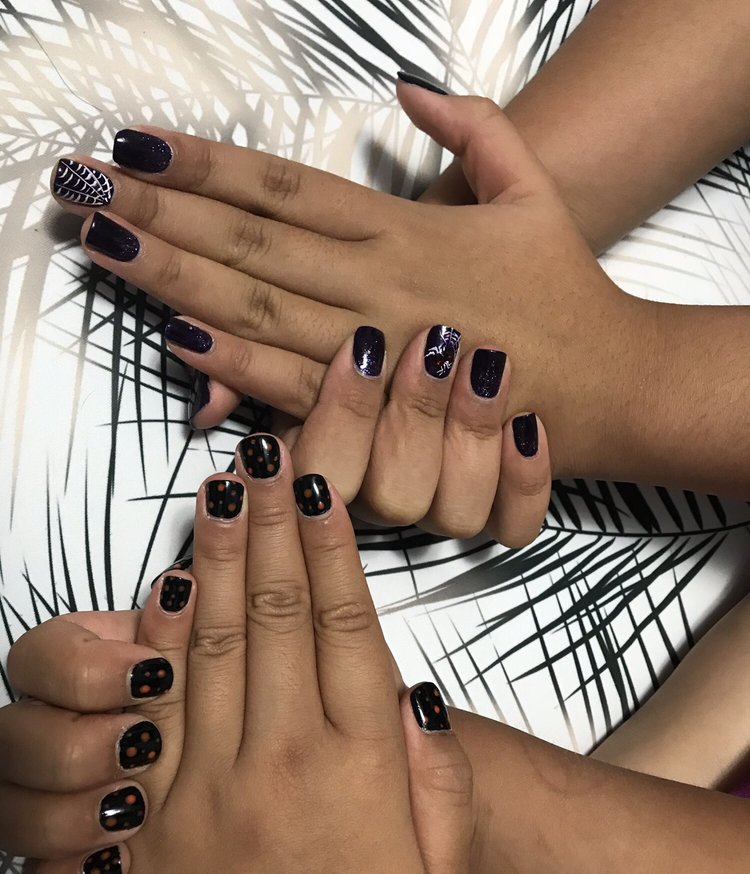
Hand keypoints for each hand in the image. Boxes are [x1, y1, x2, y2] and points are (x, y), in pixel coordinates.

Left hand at [4, 439, 473, 873]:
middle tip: (262, 460)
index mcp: (360, 768)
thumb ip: (445, 778)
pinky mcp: (154, 814)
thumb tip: (418, 691)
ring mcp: (211, 784)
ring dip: (216, 559)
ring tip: (217, 494)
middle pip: (276, 616)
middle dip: (269, 526)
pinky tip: (163, 588)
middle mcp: (285, 760)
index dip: (330, 549)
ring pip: (214, 645)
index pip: (345, 629)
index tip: (320, 493)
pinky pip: (154, 712)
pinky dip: (157, 643)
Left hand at [51, 88, 645, 481]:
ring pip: (260, 308)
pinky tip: (176, 341)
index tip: (140, 146)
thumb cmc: (565, 292)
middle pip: (254, 243)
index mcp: (407, 229)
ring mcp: (375, 349)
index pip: (288, 187)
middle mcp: (380, 284)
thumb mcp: (534, 190)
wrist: (608, 387)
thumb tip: (407, 87)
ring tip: (109, 249)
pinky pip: (297, 385)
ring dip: (178, 279)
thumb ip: (477, 128)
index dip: (209, 166)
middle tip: (88, 190)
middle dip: (165, 215)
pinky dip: (234, 364)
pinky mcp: (382, 410)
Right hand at [177, 324, 550, 544]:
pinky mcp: (509, 505)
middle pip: (393, 493)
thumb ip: (255, 375)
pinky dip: (526, 479)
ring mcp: (455, 500)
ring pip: (457, 509)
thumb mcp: (323, 346)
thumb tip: (208, 404)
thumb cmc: (394, 343)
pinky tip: (529, 423)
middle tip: (433, 341)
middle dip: (409, 421)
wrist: (508, 345)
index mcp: (346, 460)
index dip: (339, 412)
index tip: (362, 346)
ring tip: (486, 362)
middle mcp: (397, 488)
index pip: (326, 460)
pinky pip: (518, 523)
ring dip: (470, 437)